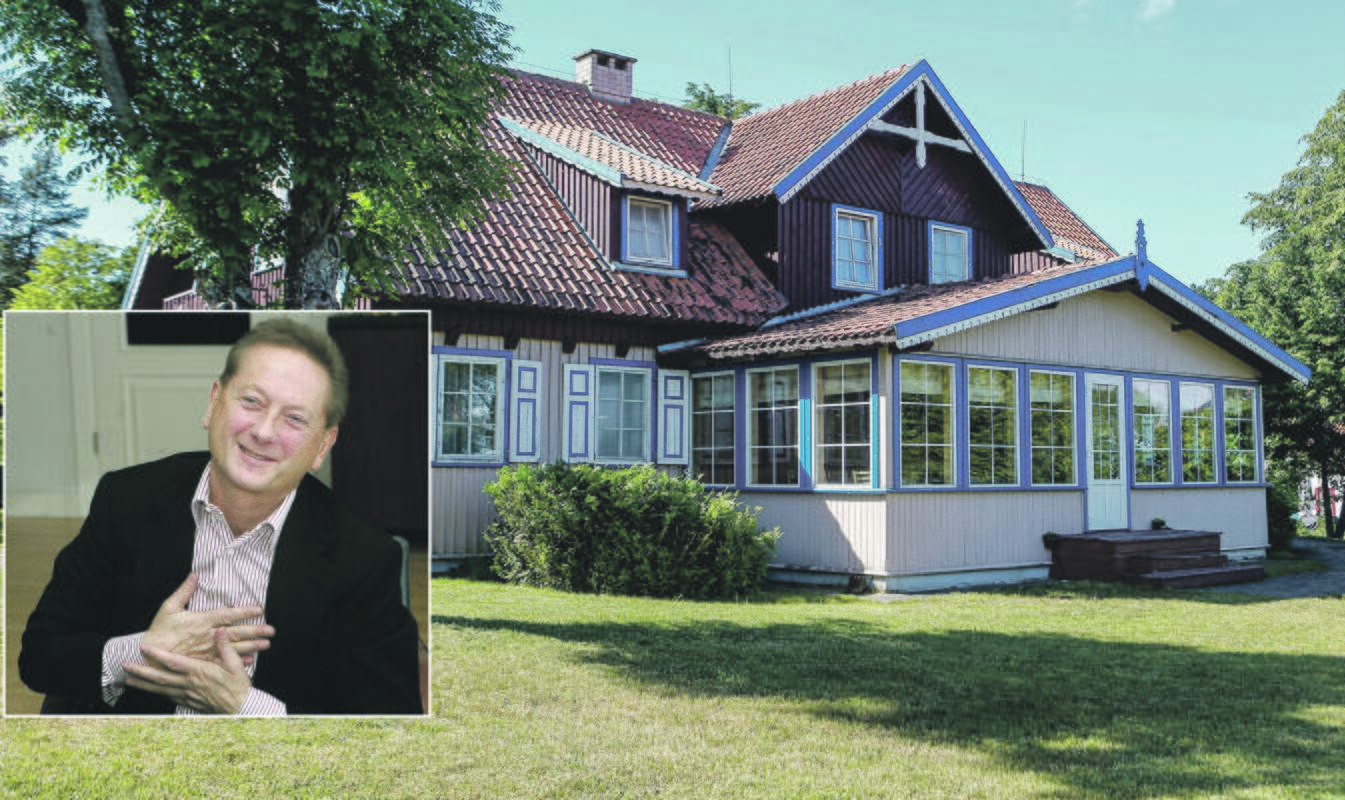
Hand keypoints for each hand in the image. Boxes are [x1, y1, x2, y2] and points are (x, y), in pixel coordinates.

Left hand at [126, 628, 251, 713]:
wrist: (240, 709)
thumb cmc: (238, 686)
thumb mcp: (235, 664)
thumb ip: (224, 647)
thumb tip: (219, 630)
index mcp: (199, 672)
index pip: (173, 662)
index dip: (157, 654)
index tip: (144, 647)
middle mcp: (188, 684)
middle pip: (160, 677)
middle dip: (141, 671)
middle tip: (125, 666)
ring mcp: (186, 695)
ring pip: (159, 689)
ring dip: (143, 684)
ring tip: (128, 679)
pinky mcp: (187, 702)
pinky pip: (167, 697)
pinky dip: (156, 693)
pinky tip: (149, 690)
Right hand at [144, 574, 272, 664]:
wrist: (148, 656)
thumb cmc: (158, 631)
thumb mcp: (168, 607)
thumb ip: (184, 591)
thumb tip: (195, 575)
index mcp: (201, 621)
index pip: (228, 614)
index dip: (244, 611)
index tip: (259, 609)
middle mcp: (207, 636)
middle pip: (236, 632)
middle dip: (255, 630)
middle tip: (271, 630)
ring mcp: (207, 651)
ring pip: (234, 648)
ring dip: (252, 646)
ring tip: (266, 644)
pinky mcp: (203, 663)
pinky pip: (224, 662)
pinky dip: (237, 662)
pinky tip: (251, 661)